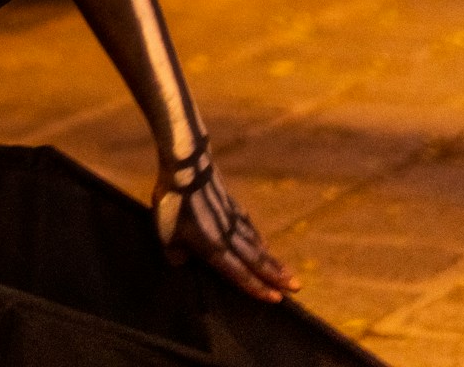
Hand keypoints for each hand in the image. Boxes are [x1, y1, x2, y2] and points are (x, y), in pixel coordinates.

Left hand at [153, 151, 296, 303]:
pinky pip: (248, 226)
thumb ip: (176, 254)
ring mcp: (232, 218)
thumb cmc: (173, 202)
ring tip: (287, 272)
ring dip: (272, 260)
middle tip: (297, 287)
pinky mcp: (230, 203)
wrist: (186, 165)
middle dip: (276, 276)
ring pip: (256, 244)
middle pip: (256, 260)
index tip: (278, 298)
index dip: (258, 287)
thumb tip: (183, 263)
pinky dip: (258, 237)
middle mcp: (229, 236)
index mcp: (214, 248)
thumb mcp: (166, 234)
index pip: (240, 273)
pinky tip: (264, 243)